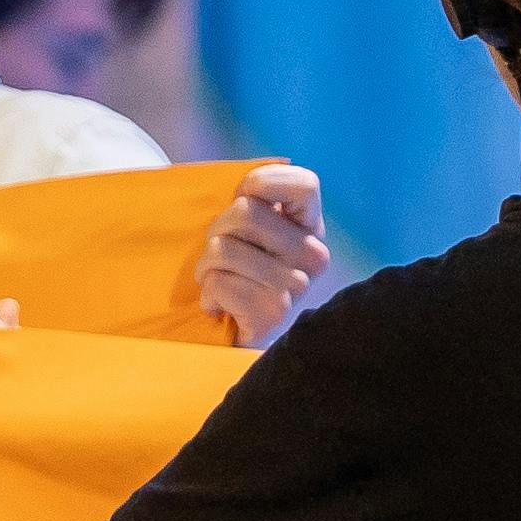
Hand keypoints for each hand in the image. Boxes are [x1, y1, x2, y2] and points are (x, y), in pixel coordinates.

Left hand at [196, 164, 329, 347]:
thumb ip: (254, 203)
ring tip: (217, 282)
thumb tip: (243, 185)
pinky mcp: (275, 315)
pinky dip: (208, 295)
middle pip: (245, 212)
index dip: (261, 183)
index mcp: (310, 227)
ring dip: (206, 267)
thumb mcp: (248, 231)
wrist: (231, 337)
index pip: (305, 183)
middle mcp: (314, 255)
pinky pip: (220, 283)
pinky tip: (221, 307)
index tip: (244, 201)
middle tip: (219, 256)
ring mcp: (298, 286)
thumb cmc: (235, 272)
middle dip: (216, 231)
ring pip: (225, 248)